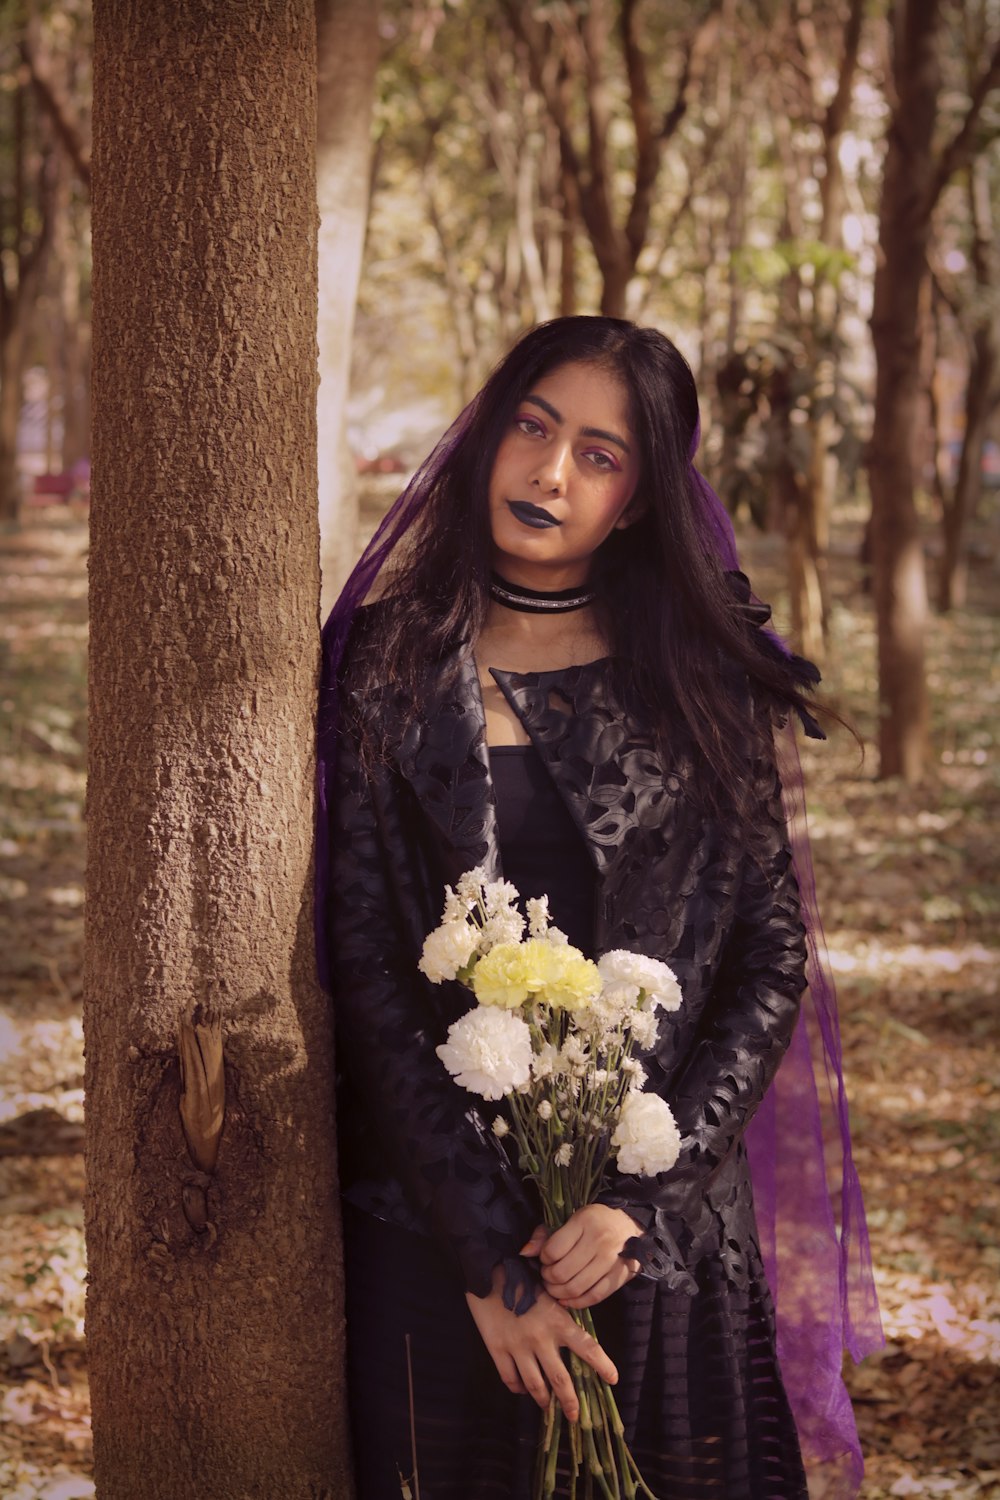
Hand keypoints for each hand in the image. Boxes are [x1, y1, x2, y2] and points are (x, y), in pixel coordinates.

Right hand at [465, 1264, 618, 1420]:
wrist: (488, 1267)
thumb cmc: (522, 1272)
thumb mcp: (549, 1289)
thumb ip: (561, 1311)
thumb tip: (573, 1334)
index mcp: (558, 1320)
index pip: (588, 1347)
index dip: (602, 1366)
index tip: (613, 1379)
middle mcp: (541, 1338)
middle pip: (560, 1379)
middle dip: (569, 1402)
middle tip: (574, 1416)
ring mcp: (518, 1346)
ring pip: (535, 1385)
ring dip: (542, 1400)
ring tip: (546, 1406)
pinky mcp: (497, 1349)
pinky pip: (509, 1378)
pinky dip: (517, 1388)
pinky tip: (521, 1388)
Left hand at [522, 1205, 642, 1309]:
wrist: (629, 1227)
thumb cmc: (594, 1222)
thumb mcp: (570, 1219)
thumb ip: (545, 1234)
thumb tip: (525, 1252)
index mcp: (584, 1221)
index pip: (553, 1250)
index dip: (543, 1258)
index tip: (545, 1259)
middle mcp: (599, 1241)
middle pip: (563, 1272)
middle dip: (549, 1278)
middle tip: (548, 1276)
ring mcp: (611, 1261)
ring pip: (576, 1287)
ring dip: (559, 1293)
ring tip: (555, 1288)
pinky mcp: (619, 1277)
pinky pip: (594, 1297)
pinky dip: (577, 1302)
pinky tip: (567, 1300)